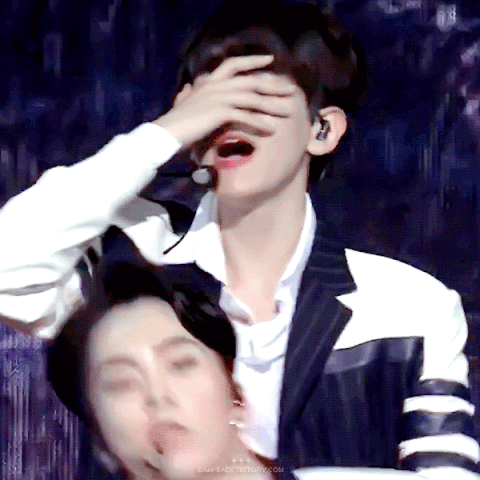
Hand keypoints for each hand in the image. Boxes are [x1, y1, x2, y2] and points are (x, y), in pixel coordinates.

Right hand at [153, 55, 296, 146]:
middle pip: (251, 82)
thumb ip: (189, 95)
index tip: (269, 60)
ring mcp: (219, 98)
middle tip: (291, 90)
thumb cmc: (176, 122)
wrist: (167, 132)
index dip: (252, 60)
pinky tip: (271, 129)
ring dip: (272, 105)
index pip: (233, 64)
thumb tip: (187, 89)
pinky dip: (259, 123)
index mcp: (208, 81)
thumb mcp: (184, 103)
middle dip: (273, 86)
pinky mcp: (220, 113)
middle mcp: (216, 86)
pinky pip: (246, 116)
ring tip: (288, 111)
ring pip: (252, 99)